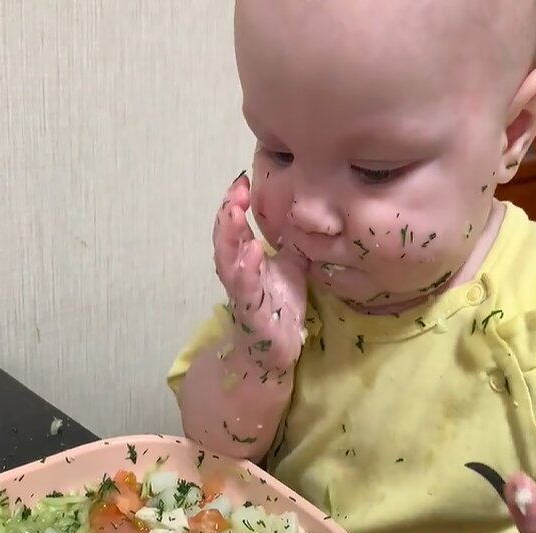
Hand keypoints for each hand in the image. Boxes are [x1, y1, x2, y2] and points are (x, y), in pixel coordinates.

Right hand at [213, 172, 309, 372]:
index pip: (237, 225)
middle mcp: (238, 270)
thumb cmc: (281, 308)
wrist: (276, 350)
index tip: (242, 178)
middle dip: (228, 210)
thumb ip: (295, 243)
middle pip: (226, 236)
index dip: (236, 202)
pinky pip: (245, 287)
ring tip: (235, 212)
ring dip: (229, 234)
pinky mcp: (250, 311)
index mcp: (246, 258)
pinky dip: (246, 268)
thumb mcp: (293, 268)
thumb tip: (309, 215)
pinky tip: (253, 251)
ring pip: (227, 258)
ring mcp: (241, 290)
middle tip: (236, 188)